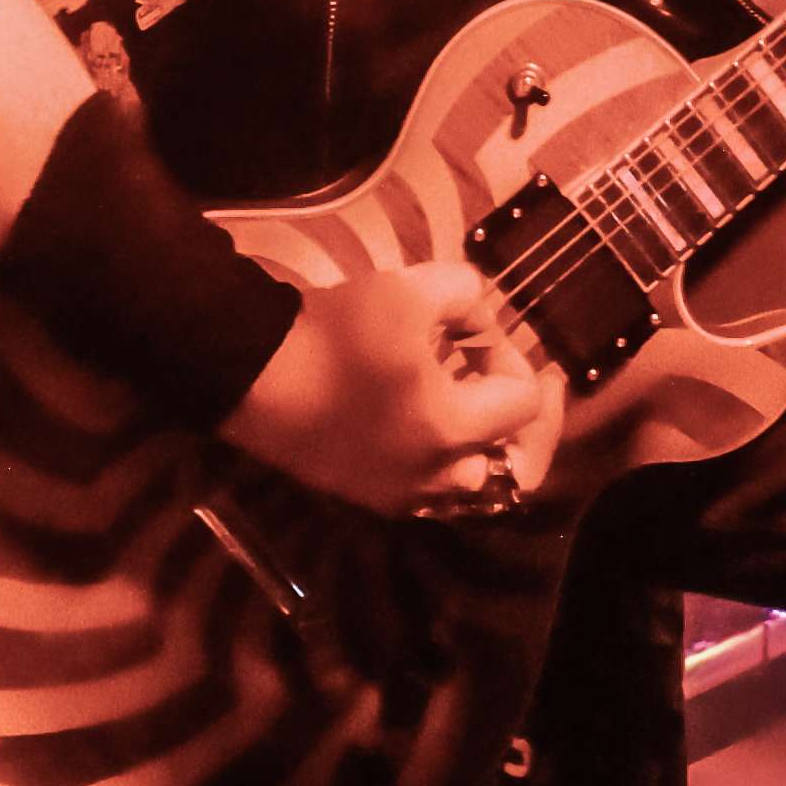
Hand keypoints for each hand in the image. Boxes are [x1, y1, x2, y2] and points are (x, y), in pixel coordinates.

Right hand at [217, 260, 565, 520]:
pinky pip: (434, 493)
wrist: (256, 375)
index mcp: (453, 427)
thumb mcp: (409, 289)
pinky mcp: (371, 496)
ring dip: (490, 450)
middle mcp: (437, 475)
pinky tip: (432, 427)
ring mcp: (403, 493)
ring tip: (475, 409)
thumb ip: (466, 293)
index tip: (482, 331)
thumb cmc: (335, 333)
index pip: (525, 403)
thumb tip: (479, 314)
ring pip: (474, 486)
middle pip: (516, 466)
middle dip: (528, 426)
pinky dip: (449, 464)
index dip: (517, 357)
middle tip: (529, 391)